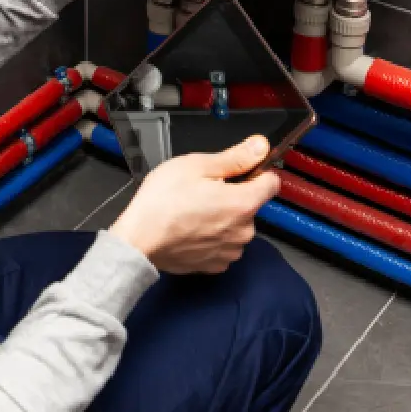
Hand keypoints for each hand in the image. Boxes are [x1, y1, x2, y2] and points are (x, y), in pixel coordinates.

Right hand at [109, 136, 280, 274]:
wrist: (138, 240)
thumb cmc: (161, 202)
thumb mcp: (195, 166)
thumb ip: (234, 157)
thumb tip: (260, 146)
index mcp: (243, 203)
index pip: (271, 183)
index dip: (256, 172)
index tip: (240, 170)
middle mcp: (244, 231)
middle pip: (250, 204)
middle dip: (232, 194)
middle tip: (202, 190)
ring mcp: (231, 251)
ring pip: (236, 225)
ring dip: (222, 217)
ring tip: (193, 210)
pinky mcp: (216, 265)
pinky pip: (223, 244)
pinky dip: (212, 236)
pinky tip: (191, 228)